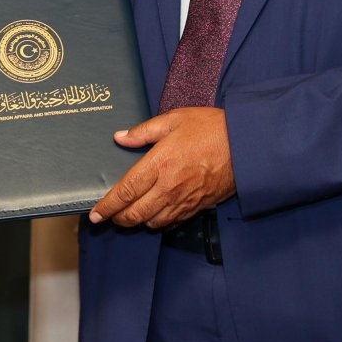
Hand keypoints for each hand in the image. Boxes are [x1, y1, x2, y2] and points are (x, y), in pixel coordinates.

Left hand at [89, 107, 235, 229]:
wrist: (247, 145)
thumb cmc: (211, 128)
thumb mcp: (174, 119)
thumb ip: (143, 131)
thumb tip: (120, 137)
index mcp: (159, 164)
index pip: (125, 192)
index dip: (107, 206)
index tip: (95, 215)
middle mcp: (168, 187)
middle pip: (135, 213)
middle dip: (118, 218)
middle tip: (109, 217)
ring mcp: (184, 200)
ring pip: (152, 222)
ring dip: (138, 222)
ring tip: (130, 215)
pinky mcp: (198, 207)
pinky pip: (172, 222)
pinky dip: (159, 223)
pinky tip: (155, 216)